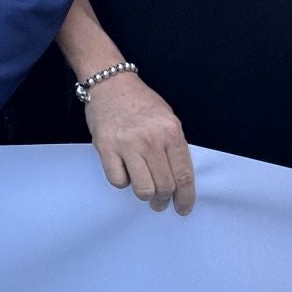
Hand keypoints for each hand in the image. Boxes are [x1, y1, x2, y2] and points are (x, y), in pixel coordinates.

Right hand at [83, 71, 194, 214]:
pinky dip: (123, 182)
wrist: (110, 83)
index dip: (186, 198)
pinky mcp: (106, 148)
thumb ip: (174, 147)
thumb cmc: (141, 102)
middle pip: (165, 186)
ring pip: (143, 189)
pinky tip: (125, 172)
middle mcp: (151, 139)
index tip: (184, 208)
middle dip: (164, 201)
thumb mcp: (168, 119)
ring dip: (146, 196)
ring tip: (145, 192)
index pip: (183, 175)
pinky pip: (118, 181)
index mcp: (171, 131)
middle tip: (161, 203)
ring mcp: (127, 144)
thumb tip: (178, 180)